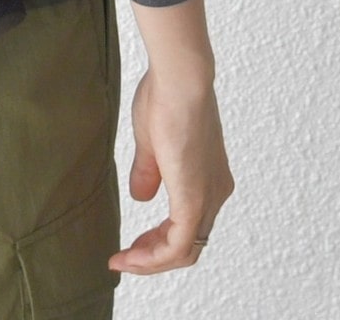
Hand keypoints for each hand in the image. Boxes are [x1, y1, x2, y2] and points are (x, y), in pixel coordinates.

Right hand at [108, 64, 234, 273]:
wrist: (180, 79)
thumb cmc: (165, 95)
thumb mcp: (152, 141)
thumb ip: (149, 171)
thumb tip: (141, 197)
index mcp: (209, 176)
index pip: (188, 223)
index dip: (158, 239)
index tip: (131, 244)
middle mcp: (215, 191)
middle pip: (188, 243)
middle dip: (153, 254)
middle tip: (125, 257)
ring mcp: (208, 197)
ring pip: (184, 250)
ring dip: (151, 260)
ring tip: (123, 260)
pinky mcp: (194, 199)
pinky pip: (178, 245)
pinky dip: (153, 257)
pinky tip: (130, 256)